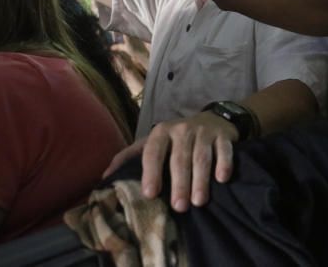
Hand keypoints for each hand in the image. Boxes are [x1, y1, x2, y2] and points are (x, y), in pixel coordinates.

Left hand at [102, 112, 237, 211]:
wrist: (212, 119)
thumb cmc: (176, 139)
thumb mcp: (152, 142)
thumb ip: (129, 157)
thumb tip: (104, 179)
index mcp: (161, 133)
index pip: (153, 152)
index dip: (151, 172)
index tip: (150, 194)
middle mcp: (182, 130)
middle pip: (180, 159)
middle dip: (179, 184)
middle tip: (179, 207)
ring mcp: (204, 132)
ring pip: (201, 157)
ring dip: (200, 180)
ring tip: (199, 202)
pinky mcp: (223, 136)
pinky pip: (224, 151)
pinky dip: (224, 164)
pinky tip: (222, 179)